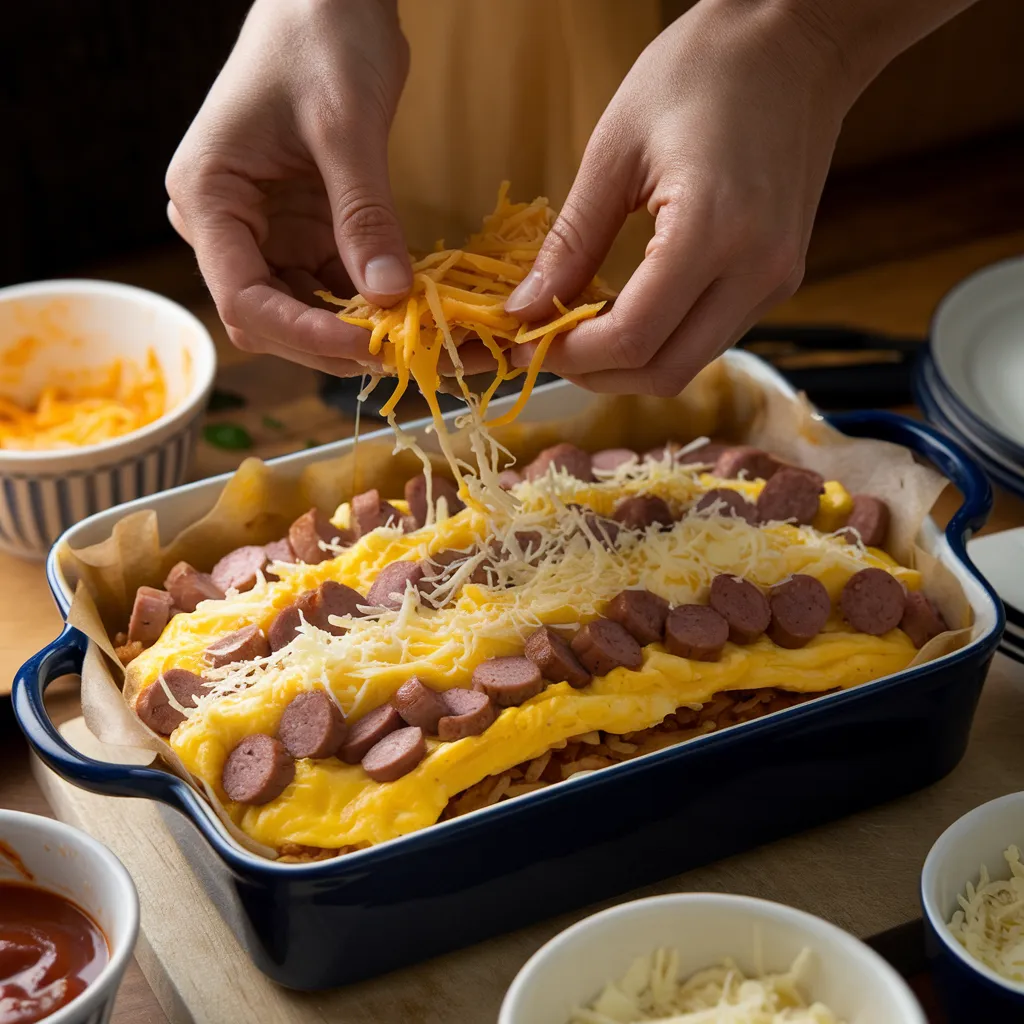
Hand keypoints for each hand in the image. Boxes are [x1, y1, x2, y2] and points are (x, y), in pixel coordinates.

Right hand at [166, 0, 409, 376]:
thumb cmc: (320, 36)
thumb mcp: (346, 128)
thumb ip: (364, 215)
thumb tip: (391, 297)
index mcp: (206, 197)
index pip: (243, 297)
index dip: (304, 334)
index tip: (367, 348)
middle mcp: (223, 225)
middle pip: (268, 318)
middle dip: (331, 343)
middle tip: (401, 355)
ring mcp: (262, 231)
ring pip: (300, 311)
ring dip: (353, 331)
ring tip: (413, 340)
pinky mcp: (299, 230)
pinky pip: (328, 285)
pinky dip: (366, 304)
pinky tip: (409, 313)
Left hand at [505, 0, 858, 395]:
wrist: (798, 44)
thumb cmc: (704, 72)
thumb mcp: (615, 150)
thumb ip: (571, 242)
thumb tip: (523, 308)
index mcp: (713, 231)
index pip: (633, 338)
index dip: (568, 354)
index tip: (521, 344)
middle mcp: (757, 272)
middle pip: (662, 372)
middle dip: (593, 373)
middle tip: (544, 345)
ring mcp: (777, 282)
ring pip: (687, 365)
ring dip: (626, 363)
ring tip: (578, 328)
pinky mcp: (780, 280)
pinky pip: (709, 338)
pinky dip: (660, 341)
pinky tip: (625, 312)